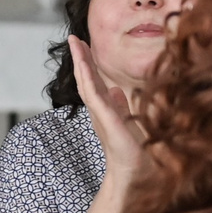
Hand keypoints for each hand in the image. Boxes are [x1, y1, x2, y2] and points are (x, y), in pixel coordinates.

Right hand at [69, 36, 144, 175]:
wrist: (138, 173)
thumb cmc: (137, 154)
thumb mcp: (132, 122)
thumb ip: (122, 106)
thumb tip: (116, 89)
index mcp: (106, 110)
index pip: (95, 83)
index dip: (89, 64)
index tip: (84, 45)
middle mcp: (100, 111)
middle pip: (87, 80)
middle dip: (81, 58)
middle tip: (73, 38)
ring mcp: (101, 114)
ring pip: (86, 83)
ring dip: (80, 62)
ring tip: (74, 43)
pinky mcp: (106, 119)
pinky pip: (92, 94)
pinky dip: (86, 77)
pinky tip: (83, 63)